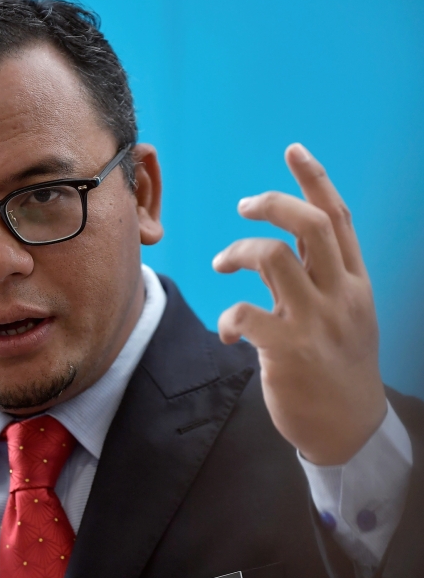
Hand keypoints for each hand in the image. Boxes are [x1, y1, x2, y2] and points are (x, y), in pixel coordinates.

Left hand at [212, 143, 385, 465]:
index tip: (293, 149)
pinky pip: (245, 314)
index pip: (338, 219)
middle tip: (244, 207)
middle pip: (309, 225)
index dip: (315, 180)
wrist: (349, 428)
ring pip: (272, 258)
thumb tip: (289, 243)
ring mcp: (316, 322)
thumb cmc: (339, 367)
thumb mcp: (346, 315)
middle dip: (272, 204)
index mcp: (355, 283)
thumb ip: (322, 278)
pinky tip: (227, 331)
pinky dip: (227, 317)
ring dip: (237, 253)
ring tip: (222, 265)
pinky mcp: (288, 350)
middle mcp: (341, 296)